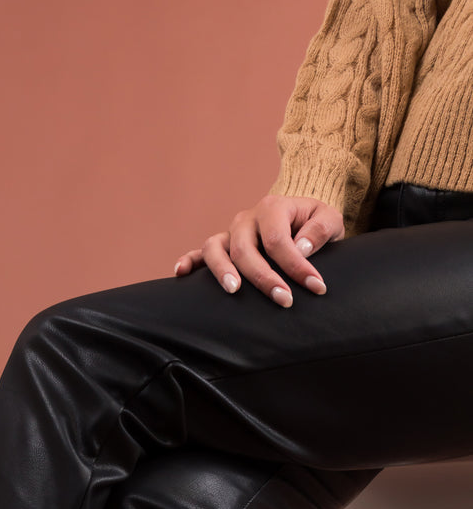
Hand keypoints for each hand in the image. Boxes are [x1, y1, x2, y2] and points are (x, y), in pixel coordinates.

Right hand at [173, 195, 345, 306]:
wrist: (300, 218)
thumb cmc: (314, 223)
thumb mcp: (329, 218)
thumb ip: (320, 230)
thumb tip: (301, 248)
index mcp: (272, 208)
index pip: (278, 240)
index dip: (296, 266)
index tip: (317, 287)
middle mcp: (246, 219)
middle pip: (245, 249)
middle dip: (264, 278)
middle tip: (284, 301)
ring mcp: (230, 233)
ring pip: (216, 249)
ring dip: (223, 271)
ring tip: (234, 291)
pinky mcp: (222, 246)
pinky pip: (200, 253)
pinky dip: (189, 261)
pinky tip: (181, 273)